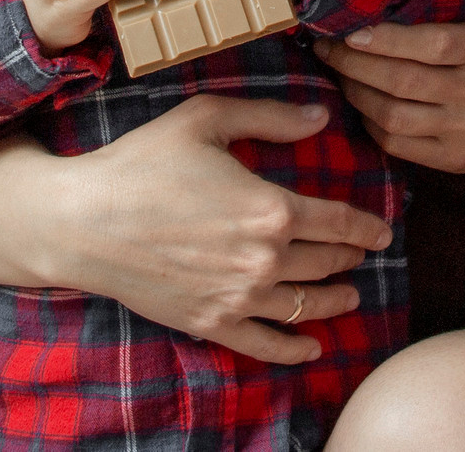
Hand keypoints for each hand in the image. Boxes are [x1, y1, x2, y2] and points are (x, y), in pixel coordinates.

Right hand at [69, 97, 393, 363]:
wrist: (81, 222)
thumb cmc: (143, 163)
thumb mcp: (207, 118)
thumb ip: (270, 116)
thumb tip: (320, 117)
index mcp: (271, 208)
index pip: (339, 222)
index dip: (367, 227)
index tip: (383, 231)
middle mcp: (263, 259)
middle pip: (326, 263)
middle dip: (351, 257)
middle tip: (362, 254)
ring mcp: (237, 296)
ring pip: (304, 304)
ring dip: (335, 300)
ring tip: (351, 294)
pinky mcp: (209, 322)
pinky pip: (263, 344)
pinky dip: (293, 349)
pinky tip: (311, 347)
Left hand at [316, 0, 464, 180]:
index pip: (433, 44)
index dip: (387, 40)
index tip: (351, 28)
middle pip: (404, 81)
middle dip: (354, 64)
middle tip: (323, 45)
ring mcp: (463, 129)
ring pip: (393, 114)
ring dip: (354, 92)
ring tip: (334, 70)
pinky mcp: (450, 159)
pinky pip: (396, 142)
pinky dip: (368, 122)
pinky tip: (355, 101)